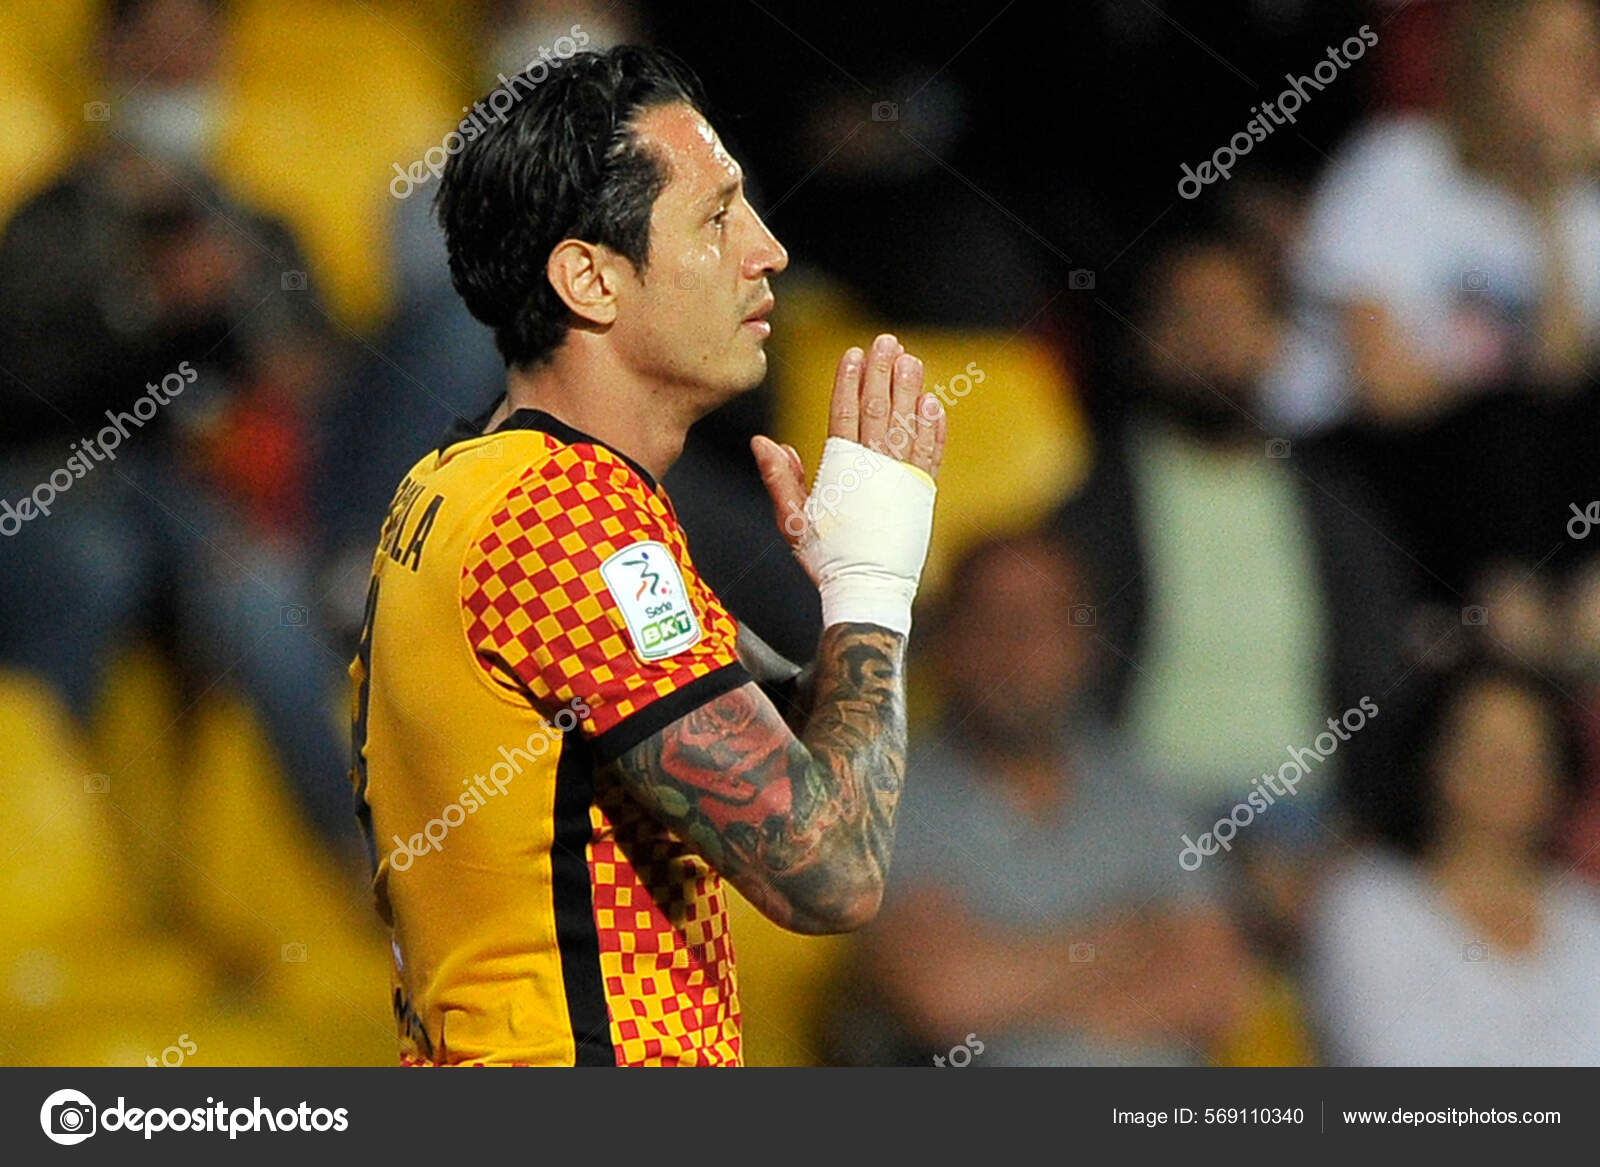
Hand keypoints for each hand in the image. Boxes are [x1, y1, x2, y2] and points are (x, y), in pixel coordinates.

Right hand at [751, 333, 946, 548]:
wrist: (867, 589)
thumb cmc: (825, 557)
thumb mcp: (792, 520)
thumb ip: (779, 479)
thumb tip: (763, 442)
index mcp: (842, 470)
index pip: (844, 414)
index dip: (848, 381)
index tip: (852, 353)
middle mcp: (875, 468)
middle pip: (879, 409)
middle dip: (881, 372)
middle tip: (887, 341)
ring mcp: (902, 478)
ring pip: (908, 424)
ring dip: (910, 389)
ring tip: (911, 359)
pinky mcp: (923, 493)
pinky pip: (930, 453)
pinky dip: (933, 428)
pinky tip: (933, 403)